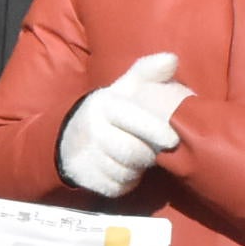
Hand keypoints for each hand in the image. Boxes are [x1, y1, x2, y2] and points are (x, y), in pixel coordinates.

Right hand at [59, 52, 192, 197]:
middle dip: (148, 154)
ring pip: (126, 172)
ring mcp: (85, 154)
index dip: (155, 131)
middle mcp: (91, 129)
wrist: (72, 134)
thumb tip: (172, 58)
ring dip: (136, 170)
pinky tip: (123, 170)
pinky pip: (115, 187)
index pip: (134, 119)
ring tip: (136, 159)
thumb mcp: (126, 87)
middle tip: (151, 150)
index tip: (172, 140)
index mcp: (106, 105)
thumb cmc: (112, 110)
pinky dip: (125, 183)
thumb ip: (148, 72)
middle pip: (134, 152)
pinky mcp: (83, 175)